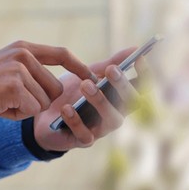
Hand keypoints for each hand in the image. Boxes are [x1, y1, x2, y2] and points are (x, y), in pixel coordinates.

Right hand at [0, 40, 96, 120]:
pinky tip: (1, 108)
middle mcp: (23, 54)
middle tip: (13, 99)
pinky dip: (18, 115)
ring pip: (44, 101)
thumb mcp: (9, 70)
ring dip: (27, 109)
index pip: (61, 54)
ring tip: (5, 101)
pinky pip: (32, 110)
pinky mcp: (14, 86)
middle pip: (56, 87)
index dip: (79, 67)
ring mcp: (19, 68)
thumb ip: (33, 72)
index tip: (93, 77)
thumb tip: (61, 88)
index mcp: (24, 48)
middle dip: (40, 101)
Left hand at [33, 48, 148, 150]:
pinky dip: (76, 120)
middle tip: (111, 70)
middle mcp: (116, 114)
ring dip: (101, 101)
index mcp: (119, 98)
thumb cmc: (71, 93)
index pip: (141, 88)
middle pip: (131, 103)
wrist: (44, 115)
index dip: (144, 75)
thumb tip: (135, 48)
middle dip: (123, 85)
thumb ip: (110, 63)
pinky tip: (67, 108)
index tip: (139, 59)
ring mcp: (101, 129)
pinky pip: (85, 134)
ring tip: (85, 85)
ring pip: (113, 120)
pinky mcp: (83, 140)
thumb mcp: (89, 74)